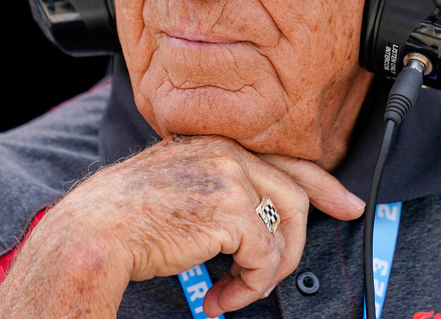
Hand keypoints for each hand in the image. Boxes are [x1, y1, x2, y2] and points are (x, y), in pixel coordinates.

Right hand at [0, 134, 365, 317]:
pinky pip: (265, 257)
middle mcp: (225, 150)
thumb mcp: (179, 187)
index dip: (322, 184)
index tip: (348, 204)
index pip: (284, 156)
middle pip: (297, 193)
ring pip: (286, 230)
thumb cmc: (125, 218)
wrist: (93, 231)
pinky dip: (249, 287)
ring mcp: (230, 175)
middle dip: (297, 244)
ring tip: (236, 291)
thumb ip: (219, 190)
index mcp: (213, 141)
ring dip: (266, 273)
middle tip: (274, 276)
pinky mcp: (230, 208)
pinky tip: (220, 298)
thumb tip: (259, 217)